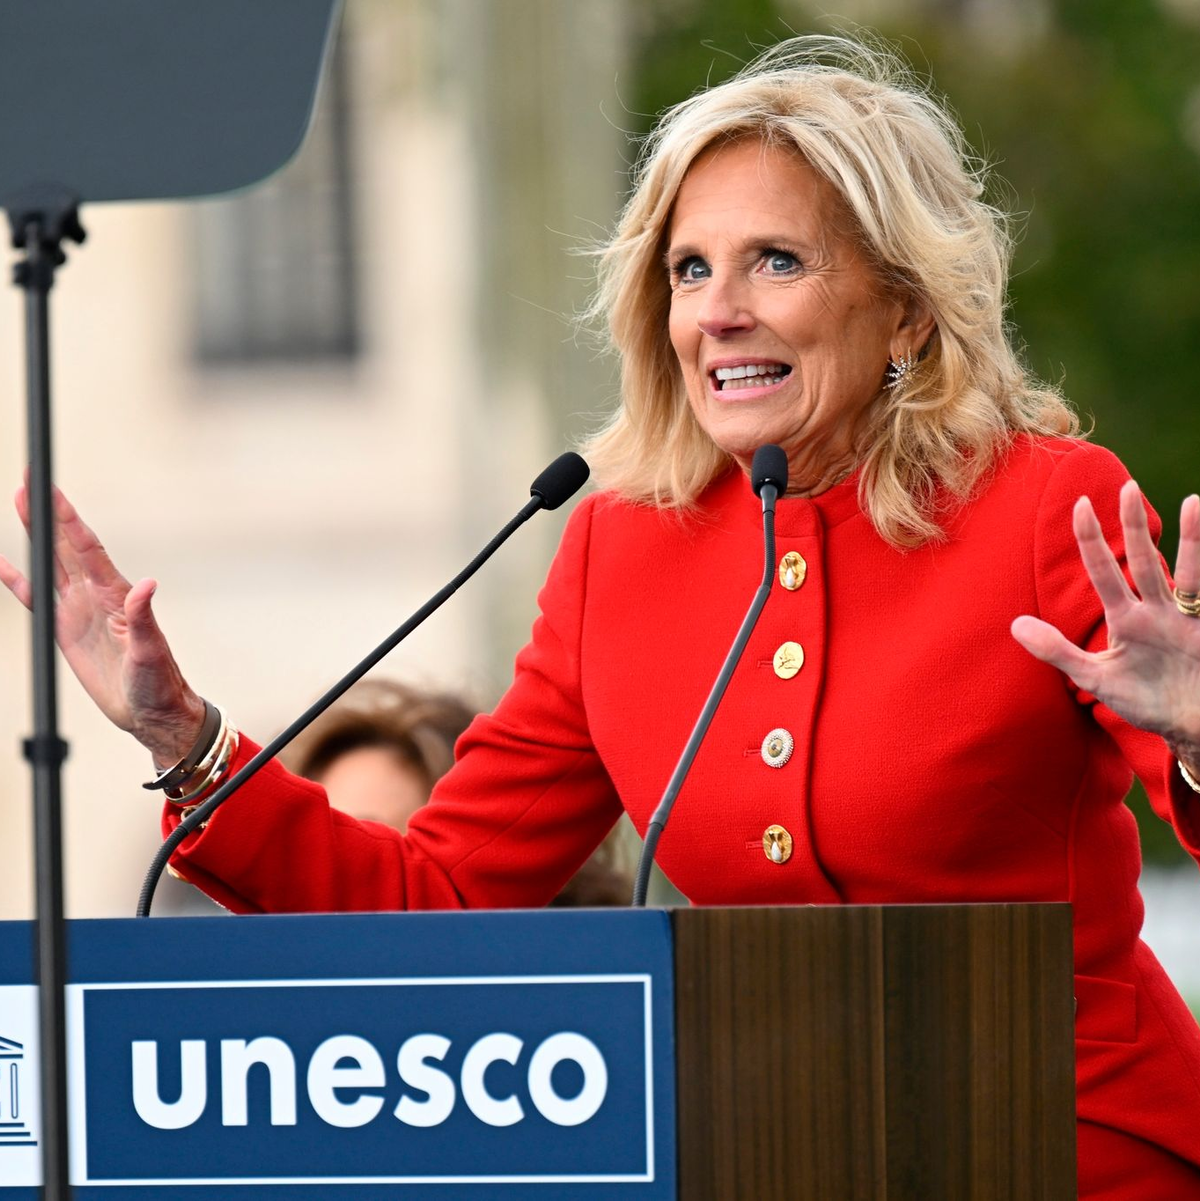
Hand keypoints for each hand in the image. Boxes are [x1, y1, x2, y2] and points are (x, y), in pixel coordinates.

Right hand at [0, 480, 205, 764]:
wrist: (151, 711)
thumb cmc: (158, 682)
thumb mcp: (150, 651)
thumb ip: (143, 619)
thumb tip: (146, 586)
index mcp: (117, 595)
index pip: (87, 547)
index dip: (68, 518)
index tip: (51, 489)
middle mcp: (96, 595)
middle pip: (66, 545)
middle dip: (48, 513)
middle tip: (29, 482)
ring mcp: (79, 610)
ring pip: (51, 563)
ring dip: (35, 534)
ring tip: (20, 502)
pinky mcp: (65, 629)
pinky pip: (35, 598)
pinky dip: (17, 580)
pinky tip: (1, 563)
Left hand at [1011, 480, 1199, 773]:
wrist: (1190, 727)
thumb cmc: (1146, 702)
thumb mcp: (1096, 678)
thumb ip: (1057, 651)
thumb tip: (1014, 625)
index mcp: (1127, 620)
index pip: (1103, 572)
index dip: (1091, 540)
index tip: (1080, 505)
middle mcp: (1157, 612)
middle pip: (1144, 562)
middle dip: (1135, 528)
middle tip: (1126, 486)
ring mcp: (1188, 621)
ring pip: (1189, 572)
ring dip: (1191, 539)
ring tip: (1194, 503)